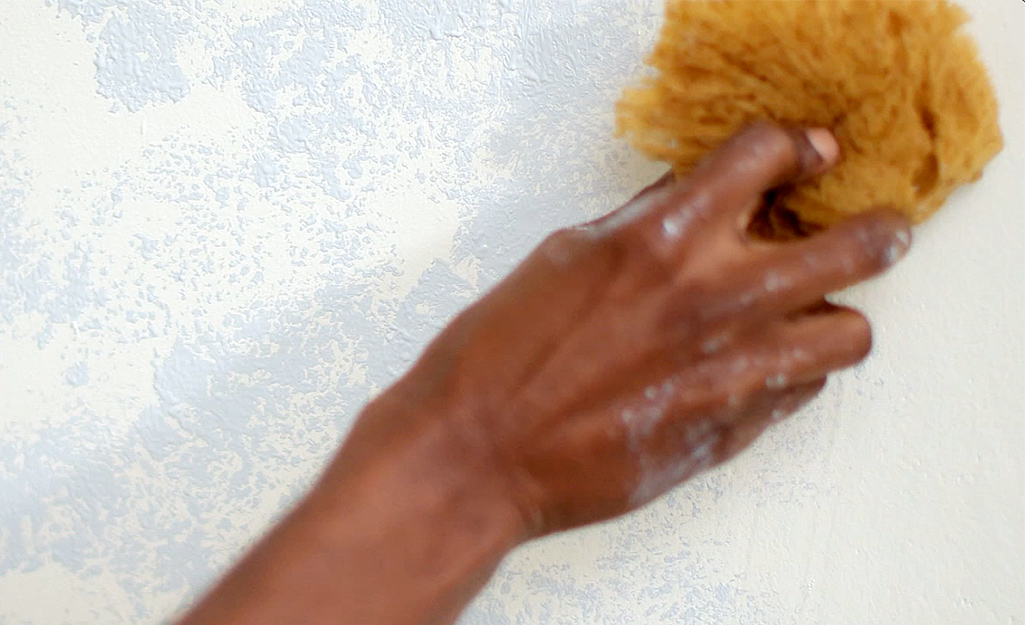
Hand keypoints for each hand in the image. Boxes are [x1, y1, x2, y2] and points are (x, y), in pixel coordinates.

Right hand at [341, 122, 910, 538]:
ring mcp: (732, 371)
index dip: (796, 147)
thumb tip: (689, 199)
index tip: (807, 156)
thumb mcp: (564, 256)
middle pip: (857, 246)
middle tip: (872, 232)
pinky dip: (793, 373)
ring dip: (835, 316)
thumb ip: (642, 222)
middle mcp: (713, 299)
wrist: (478, 454)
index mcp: (662, 240)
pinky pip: (803, 393)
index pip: (768, 156)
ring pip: (851, 334)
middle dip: (875, 230)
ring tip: (806, 315)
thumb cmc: (498, 356)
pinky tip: (756, 366)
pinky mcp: (729, 430)